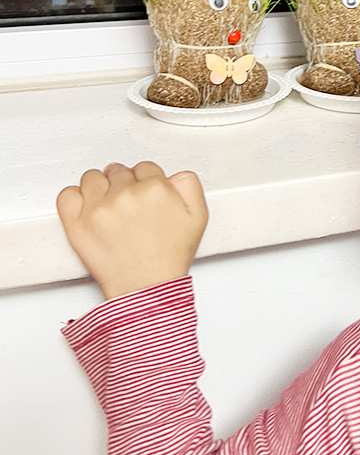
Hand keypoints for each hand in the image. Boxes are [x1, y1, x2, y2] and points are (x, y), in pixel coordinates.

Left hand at [57, 162, 208, 299]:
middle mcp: (125, 194)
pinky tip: (87, 207)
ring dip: (100, 188)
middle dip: (124, 184)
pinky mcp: (77, 223)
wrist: (147, 287)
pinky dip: (75, 197)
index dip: (146, 181)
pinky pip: (67, 194)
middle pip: (118, 171)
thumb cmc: (169, 256)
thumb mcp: (198, 215)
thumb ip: (188, 184)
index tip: (145, 194)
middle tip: (130, 204)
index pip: (145, 168)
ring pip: (92, 178)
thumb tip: (174, 174)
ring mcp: (99, 208)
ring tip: (109, 206)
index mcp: (155, 188)